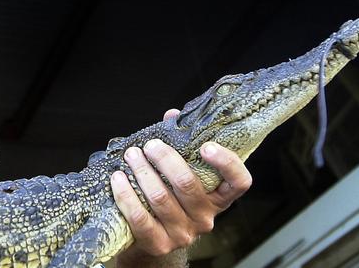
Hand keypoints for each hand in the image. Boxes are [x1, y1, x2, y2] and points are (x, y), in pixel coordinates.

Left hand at [110, 109, 251, 266]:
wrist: (149, 240)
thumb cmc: (167, 198)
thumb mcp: (178, 174)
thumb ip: (180, 144)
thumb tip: (172, 115)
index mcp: (216, 198)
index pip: (239, 183)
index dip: (227, 163)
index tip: (206, 145)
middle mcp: (204, 217)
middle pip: (187, 184)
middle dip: (165, 159)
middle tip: (150, 145)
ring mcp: (183, 233)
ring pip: (160, 198)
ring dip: (142, 172)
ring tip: (130, 156)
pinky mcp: (158, 244)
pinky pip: (140, 217)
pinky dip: (126, 194)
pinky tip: (118, 179)